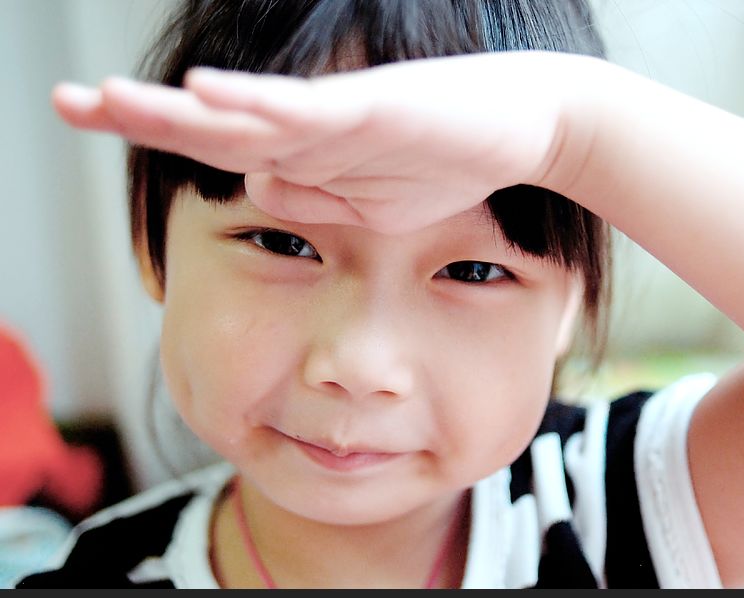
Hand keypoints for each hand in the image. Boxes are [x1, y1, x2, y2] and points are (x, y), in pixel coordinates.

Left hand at [52, 51, 581, 233]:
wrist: (526, 129)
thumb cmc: (450, 163)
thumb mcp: (369, 206)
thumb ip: (312, 198)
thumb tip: (252, 188)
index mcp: (307, 154)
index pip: (216, 144)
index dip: (157, 134)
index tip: (97, 126)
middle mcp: (311, 131)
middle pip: (212, 123)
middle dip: (140, 116)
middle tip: (66, 103)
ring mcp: (339, 118)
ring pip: (246, 112)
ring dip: (177, 109)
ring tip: (105, 99)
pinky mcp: (375, 111)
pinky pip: (308, 110)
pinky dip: (259, 103)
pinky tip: (208, 94)